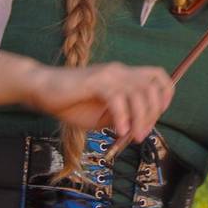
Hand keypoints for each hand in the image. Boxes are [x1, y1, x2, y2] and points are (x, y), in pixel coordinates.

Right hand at [23, 62, 173, 141]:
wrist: (41, 90)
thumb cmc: (70, 103)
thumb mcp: (101, 116)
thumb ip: (121, 118)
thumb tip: (138, 128)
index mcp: (124, 75)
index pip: (158, 75)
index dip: (166, 94)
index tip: (159, 114)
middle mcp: (120, 71)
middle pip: (152, 87)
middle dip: (153, 113)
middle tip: (142, 134)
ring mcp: (108, 74)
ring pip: (139, 93)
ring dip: (140, 118)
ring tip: (132, 136)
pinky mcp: (96, 81)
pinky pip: (117, 99)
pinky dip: (122, 117)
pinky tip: (118, 131)